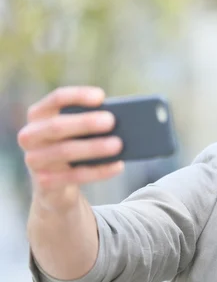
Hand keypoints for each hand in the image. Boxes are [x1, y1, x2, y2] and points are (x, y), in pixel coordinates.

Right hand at [17, 86, 123, 212]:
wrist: (56, 185)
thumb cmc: (73, 146)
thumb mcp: (77, 132)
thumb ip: (91, 122)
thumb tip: (120, 120)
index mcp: (39, 114)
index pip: (56, 99)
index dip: (78, 96)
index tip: (101, 97)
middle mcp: (30, 135)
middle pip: (57, 126)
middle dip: (85, 123)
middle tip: (111, 121)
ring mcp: (33, 160)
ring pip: (65, 151)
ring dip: (94, 147)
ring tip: (119, 145)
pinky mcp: (44, 183)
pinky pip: (74, 176)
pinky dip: (99, 171)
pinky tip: (118, 166)